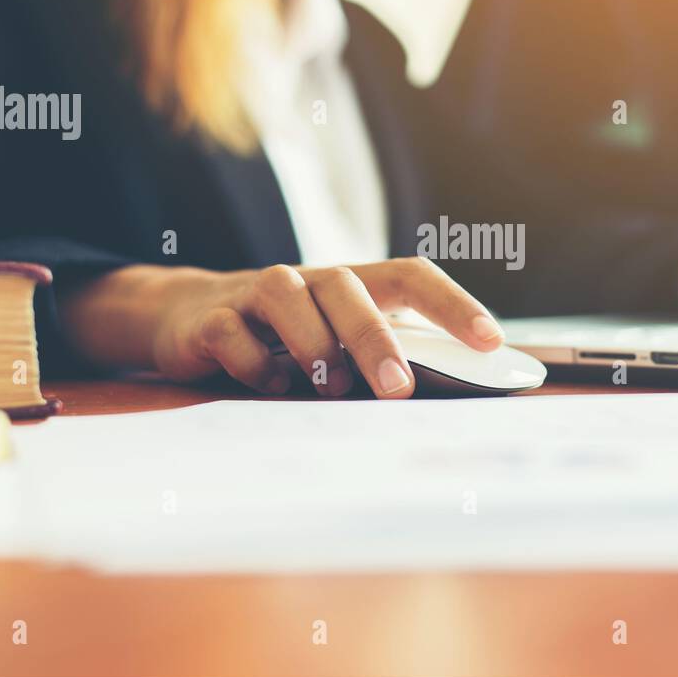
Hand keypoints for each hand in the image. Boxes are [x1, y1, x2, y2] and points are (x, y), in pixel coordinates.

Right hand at [151, 258, 503, 398]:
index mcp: (351, 286)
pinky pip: (230, 332)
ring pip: (285, 295)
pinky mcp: (210, 320)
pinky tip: (269, 387)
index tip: (490, 341)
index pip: (410, 277)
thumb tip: (449, 399)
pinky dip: (252, 361)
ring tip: (330, 386)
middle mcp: (308, 282)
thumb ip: (382, 359)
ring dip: (313, 343)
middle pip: (347, 287)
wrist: (187, 316)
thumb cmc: (285, 339)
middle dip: (375, 338)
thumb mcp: (334, 343)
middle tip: (398, 389)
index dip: (452, 304)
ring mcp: (254, 296)